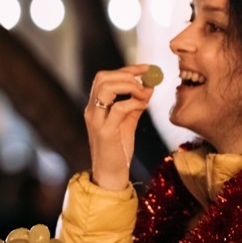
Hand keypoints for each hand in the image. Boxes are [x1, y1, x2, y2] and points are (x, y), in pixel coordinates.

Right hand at [86, 63, 155, 189]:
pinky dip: (133, 102)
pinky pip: (119, 108)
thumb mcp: (128, 123)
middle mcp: (92, 111)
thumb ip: (136, 104)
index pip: (104, 78)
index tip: (146, 68)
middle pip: (103, 78)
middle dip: (127, 74)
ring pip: (107, 88)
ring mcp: (96, 120)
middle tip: (145, 82)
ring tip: (143, 95)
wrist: (110, 174)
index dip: (126, 69)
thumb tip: (150, 87)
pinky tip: (143, 106)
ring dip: (129, 86)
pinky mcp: (105, 132)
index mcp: (95, 107)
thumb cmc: (118, 150)